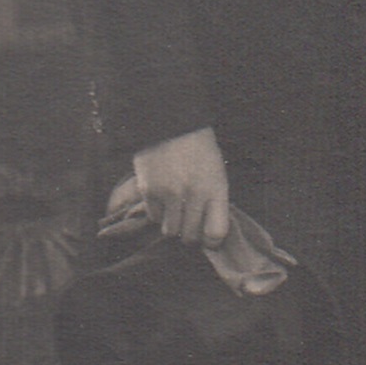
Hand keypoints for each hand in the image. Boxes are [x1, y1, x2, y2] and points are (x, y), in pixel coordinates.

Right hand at [131, 127, 230, 244]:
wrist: (170, 123)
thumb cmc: (198, 148)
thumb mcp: (216, 172)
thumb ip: (214, 200)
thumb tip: (208, 232)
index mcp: (215, 188)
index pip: (216, 232)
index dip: (212, 242)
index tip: (208, 239)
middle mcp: (193, 194)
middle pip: (190, 236)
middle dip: (190, 235)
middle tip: (188, 226)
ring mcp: (169, 193)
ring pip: (170, 230)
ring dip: (172, 225)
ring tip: (174, 211)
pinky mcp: (149, 190)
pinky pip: (153, 217)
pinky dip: (157, 212)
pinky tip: (161, 198)